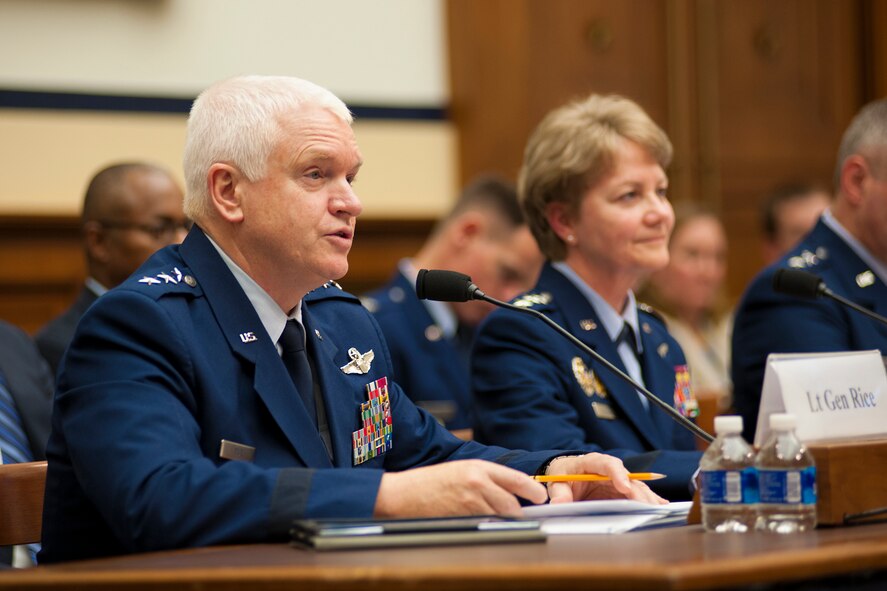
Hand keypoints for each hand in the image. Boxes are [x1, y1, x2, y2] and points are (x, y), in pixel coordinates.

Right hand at [374, 460, 547, 517]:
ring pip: (501, 519)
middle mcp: (478, 484)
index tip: (540, 496)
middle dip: (521, 513)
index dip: (533, 490)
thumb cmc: (430, 481)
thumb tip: (511, 490)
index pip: (517, 479)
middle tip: (524, 514)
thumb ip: (487, 478)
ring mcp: (470, 504)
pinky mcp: (463, 520)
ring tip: (503, 520)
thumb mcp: (462, 470)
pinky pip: (486, 527)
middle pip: (513, 504)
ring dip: (506, 522)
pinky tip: (485, 525)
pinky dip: (490, 528)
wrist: (404, 494)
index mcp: (479, 468)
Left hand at [544, 453, 666, 504]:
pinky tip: (661, 506)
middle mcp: (609, 469)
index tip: (624, 486)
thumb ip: (558, 492)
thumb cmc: (563, 475)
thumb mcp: (556, 482)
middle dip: (637, 491)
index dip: (617, 474)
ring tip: (656, 509)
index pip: (607, 463)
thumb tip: (559, 503)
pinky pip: (637, 493)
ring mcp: (617, 479)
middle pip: (627, 477)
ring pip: (635, 486)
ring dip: (646, 497)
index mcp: (591, 462)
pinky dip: (648, 499)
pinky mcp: (621, 490)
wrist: (567, 474)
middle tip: (645, 505)